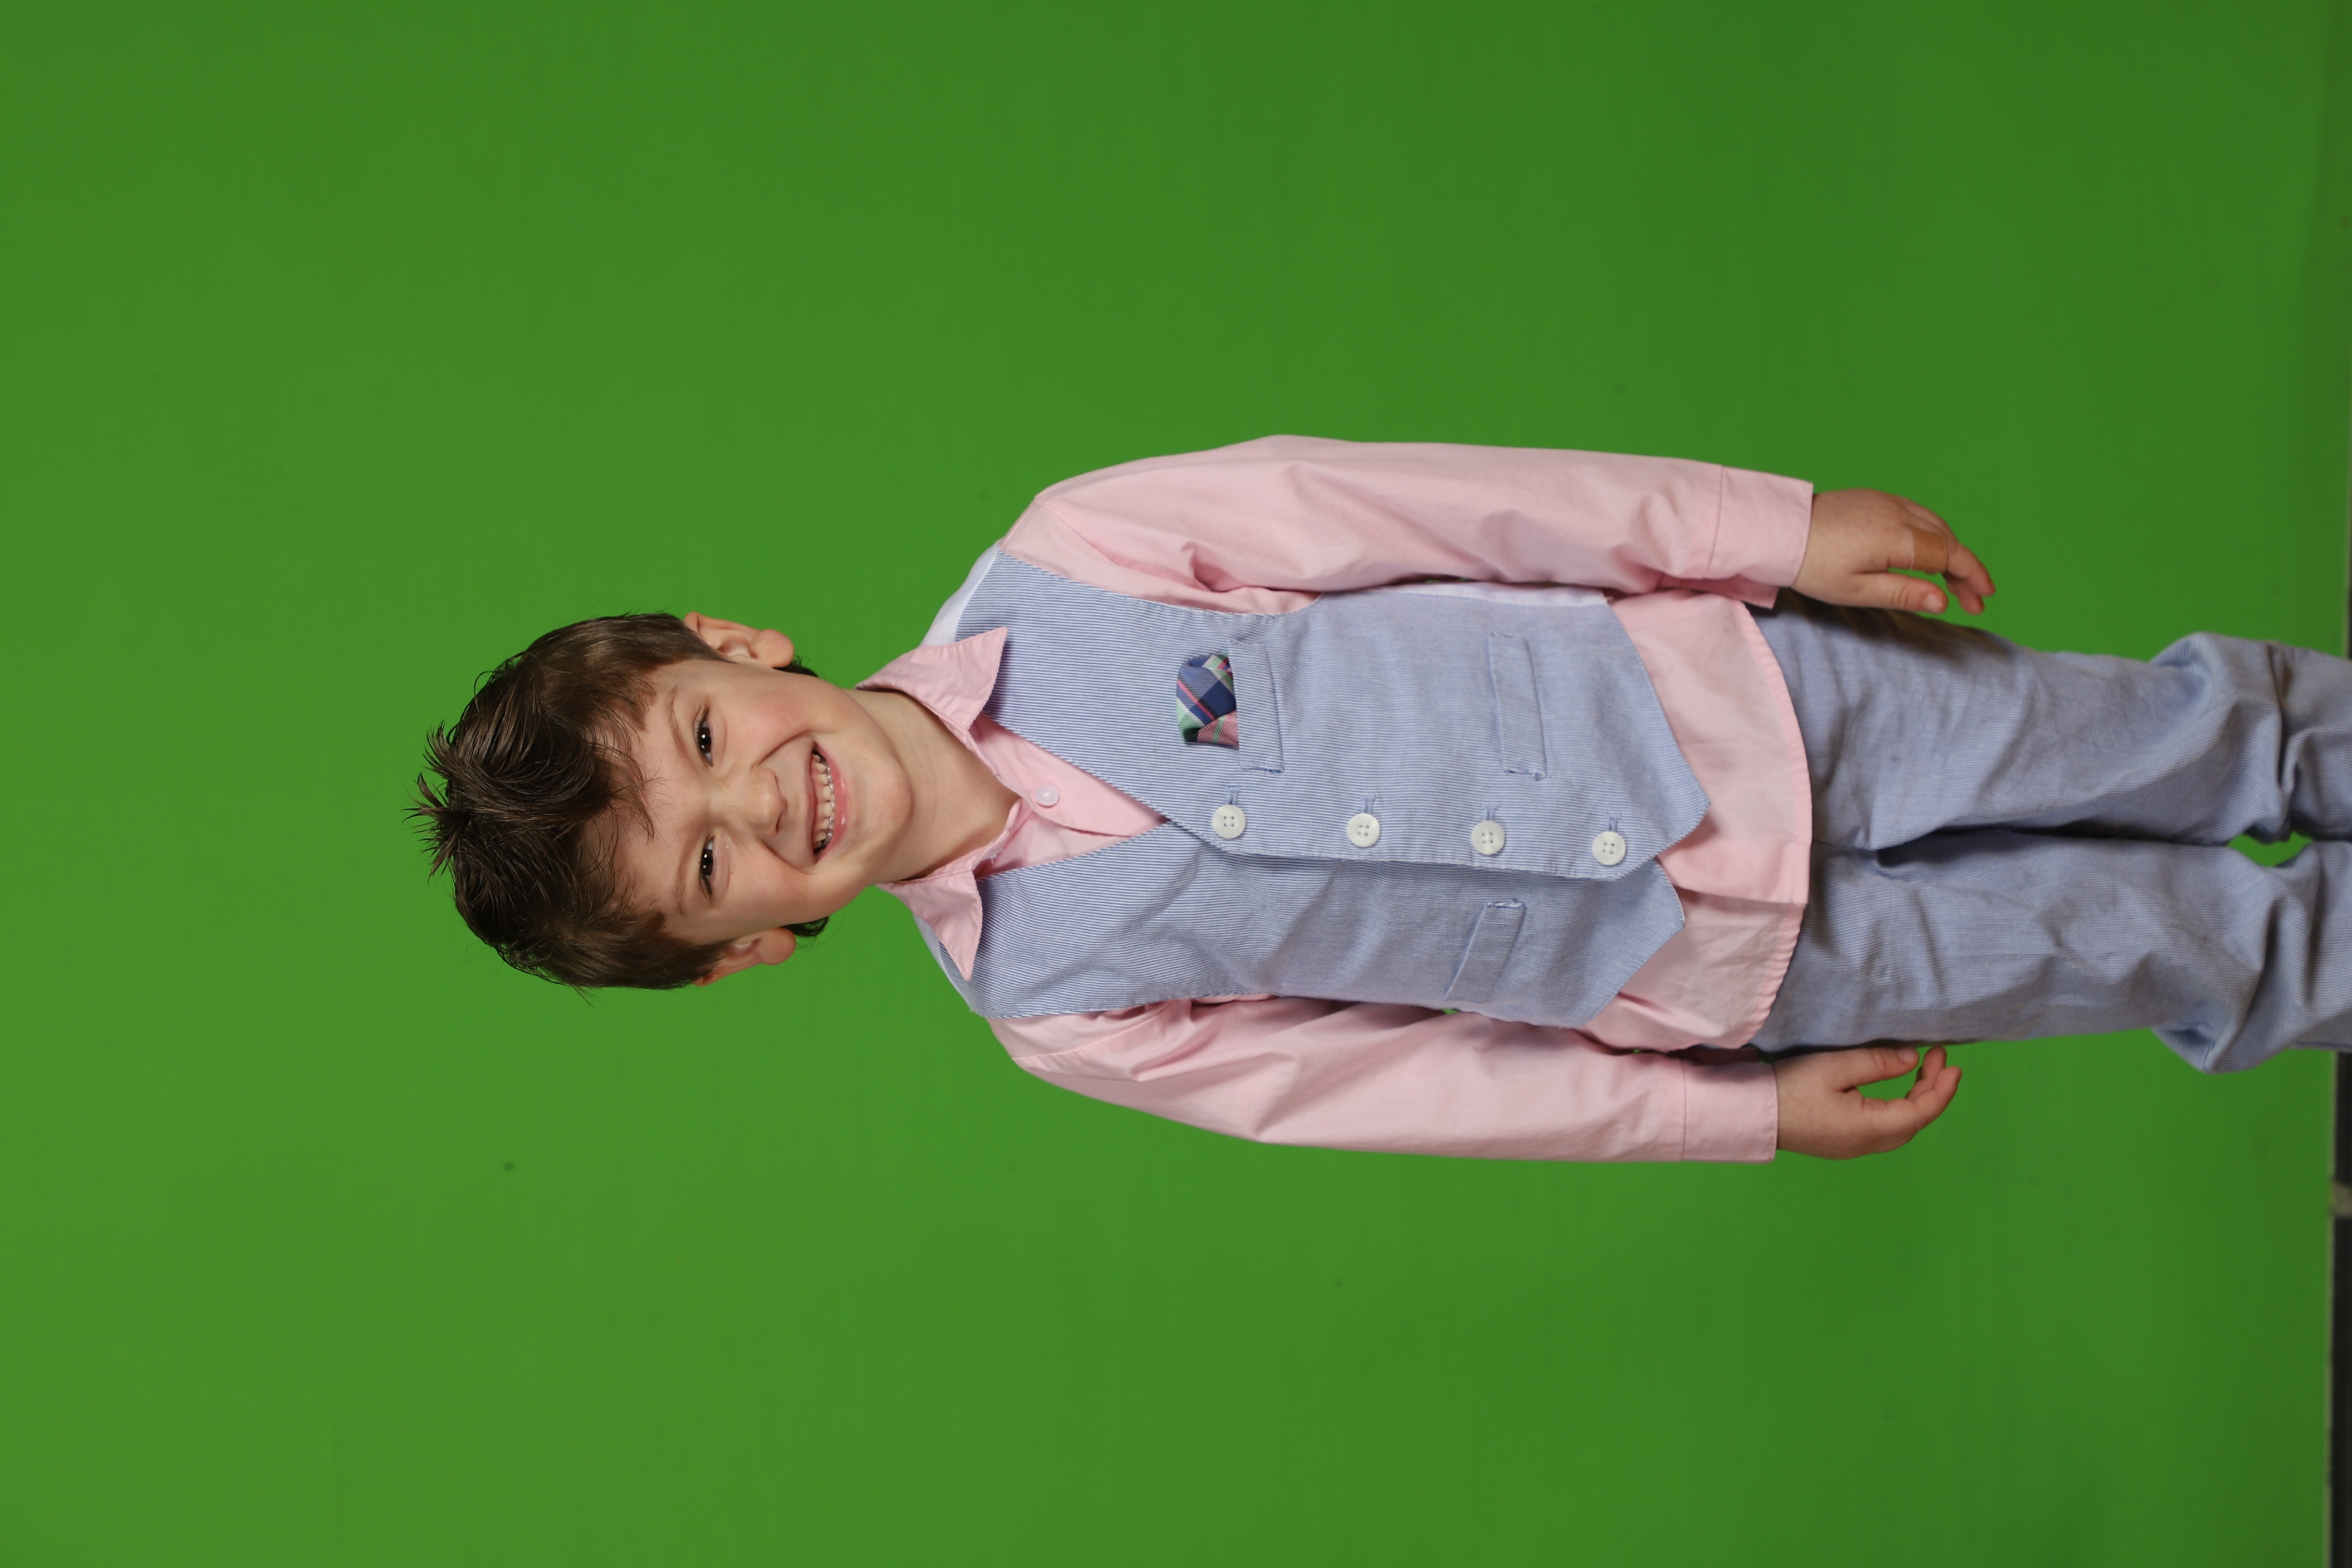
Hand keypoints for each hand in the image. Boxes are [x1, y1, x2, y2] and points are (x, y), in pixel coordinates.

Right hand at [1773, 1044, 1961, 1158]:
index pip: (1921, 1111)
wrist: (1752, 1114)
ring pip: (1901, 1129)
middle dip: (1932, 1091)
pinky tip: (1895, 1092)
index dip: (1942, 1089)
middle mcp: (1866, 1143)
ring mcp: (1853, 1147)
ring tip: (1921, 1073)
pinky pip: (1884, 1130)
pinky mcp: (1841, 1143)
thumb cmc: (1789, 1088)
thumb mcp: (1834, 1067)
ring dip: (1917, 1101)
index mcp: (1869, 1127)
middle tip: (1937, 1059)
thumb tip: (1911, 1060)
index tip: (1952, 1064)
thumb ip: (1877, 1063)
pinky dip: (1900, 1110)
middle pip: (1915, 1122)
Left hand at [1795, 490, 1994, 614]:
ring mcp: (1888, 501)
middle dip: (1965, 569)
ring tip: (1955, 582)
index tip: (1984, 597)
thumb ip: (1903, 594)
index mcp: (1896, 538)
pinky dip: (1933, 535)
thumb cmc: (1813, 565)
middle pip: (1947, 540)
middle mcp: (1898, 513)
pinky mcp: (1876, 498)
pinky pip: (1917, 514)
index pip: (1949, 555)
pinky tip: (1929, 555)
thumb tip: (1943, 601)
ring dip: (1951, 551)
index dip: (1971, 576)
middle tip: (1973, 600)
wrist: (1779, 531)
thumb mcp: (1856, 590)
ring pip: (1935, 524)